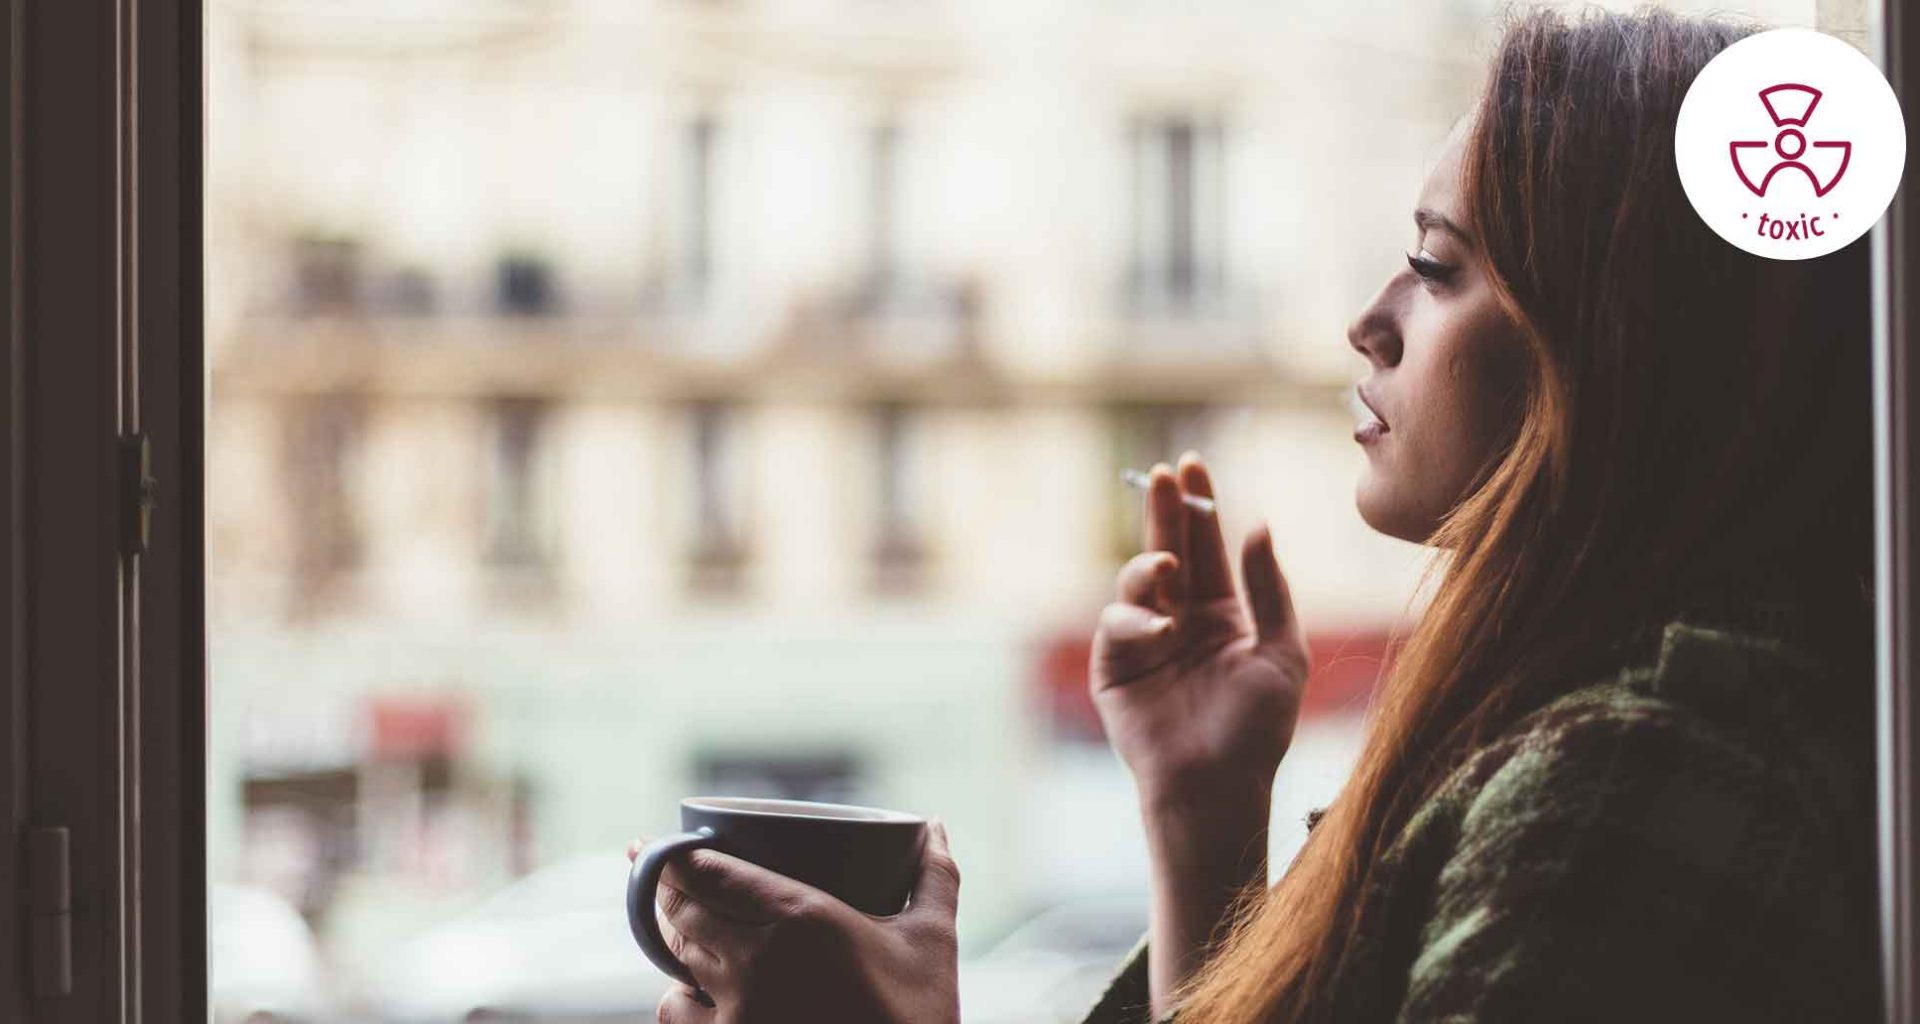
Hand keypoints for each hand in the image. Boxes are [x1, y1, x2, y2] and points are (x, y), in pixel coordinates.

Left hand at [625, 823, 961, 1023]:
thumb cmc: (921, 1019)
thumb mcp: (933, 941)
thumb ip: (934, 877)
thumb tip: (937, 826)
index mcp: (800, 918)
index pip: (706, 874)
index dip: (666, 857)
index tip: (645, 843)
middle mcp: (757, 961)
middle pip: (680, 915)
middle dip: (661, 893)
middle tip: (659, 878)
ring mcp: (738, 1013)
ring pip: (674, 966)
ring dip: (671, 946)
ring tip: (679, 932)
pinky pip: (679, 1015)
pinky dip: (680, 998)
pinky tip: (694, 990)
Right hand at [1092, 452, 1310, 805]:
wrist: (1219, 785)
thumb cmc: (1257, 729)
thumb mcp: (1282, 652)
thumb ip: (1268, 589)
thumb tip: (1257, 526)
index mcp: (1221, 615)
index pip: (1207, 548)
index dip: (1199, 507)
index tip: (1192, 464)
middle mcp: (1180, 621)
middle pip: (1167, 549)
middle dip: (1162, 512)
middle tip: (1162, 475)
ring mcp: (1144, 643)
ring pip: (1136, 582)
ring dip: (1148, 564)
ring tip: (1168, 563)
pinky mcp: (1114, 669)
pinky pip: (1117, 626)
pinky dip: (1135, 618)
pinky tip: (1161, 627)